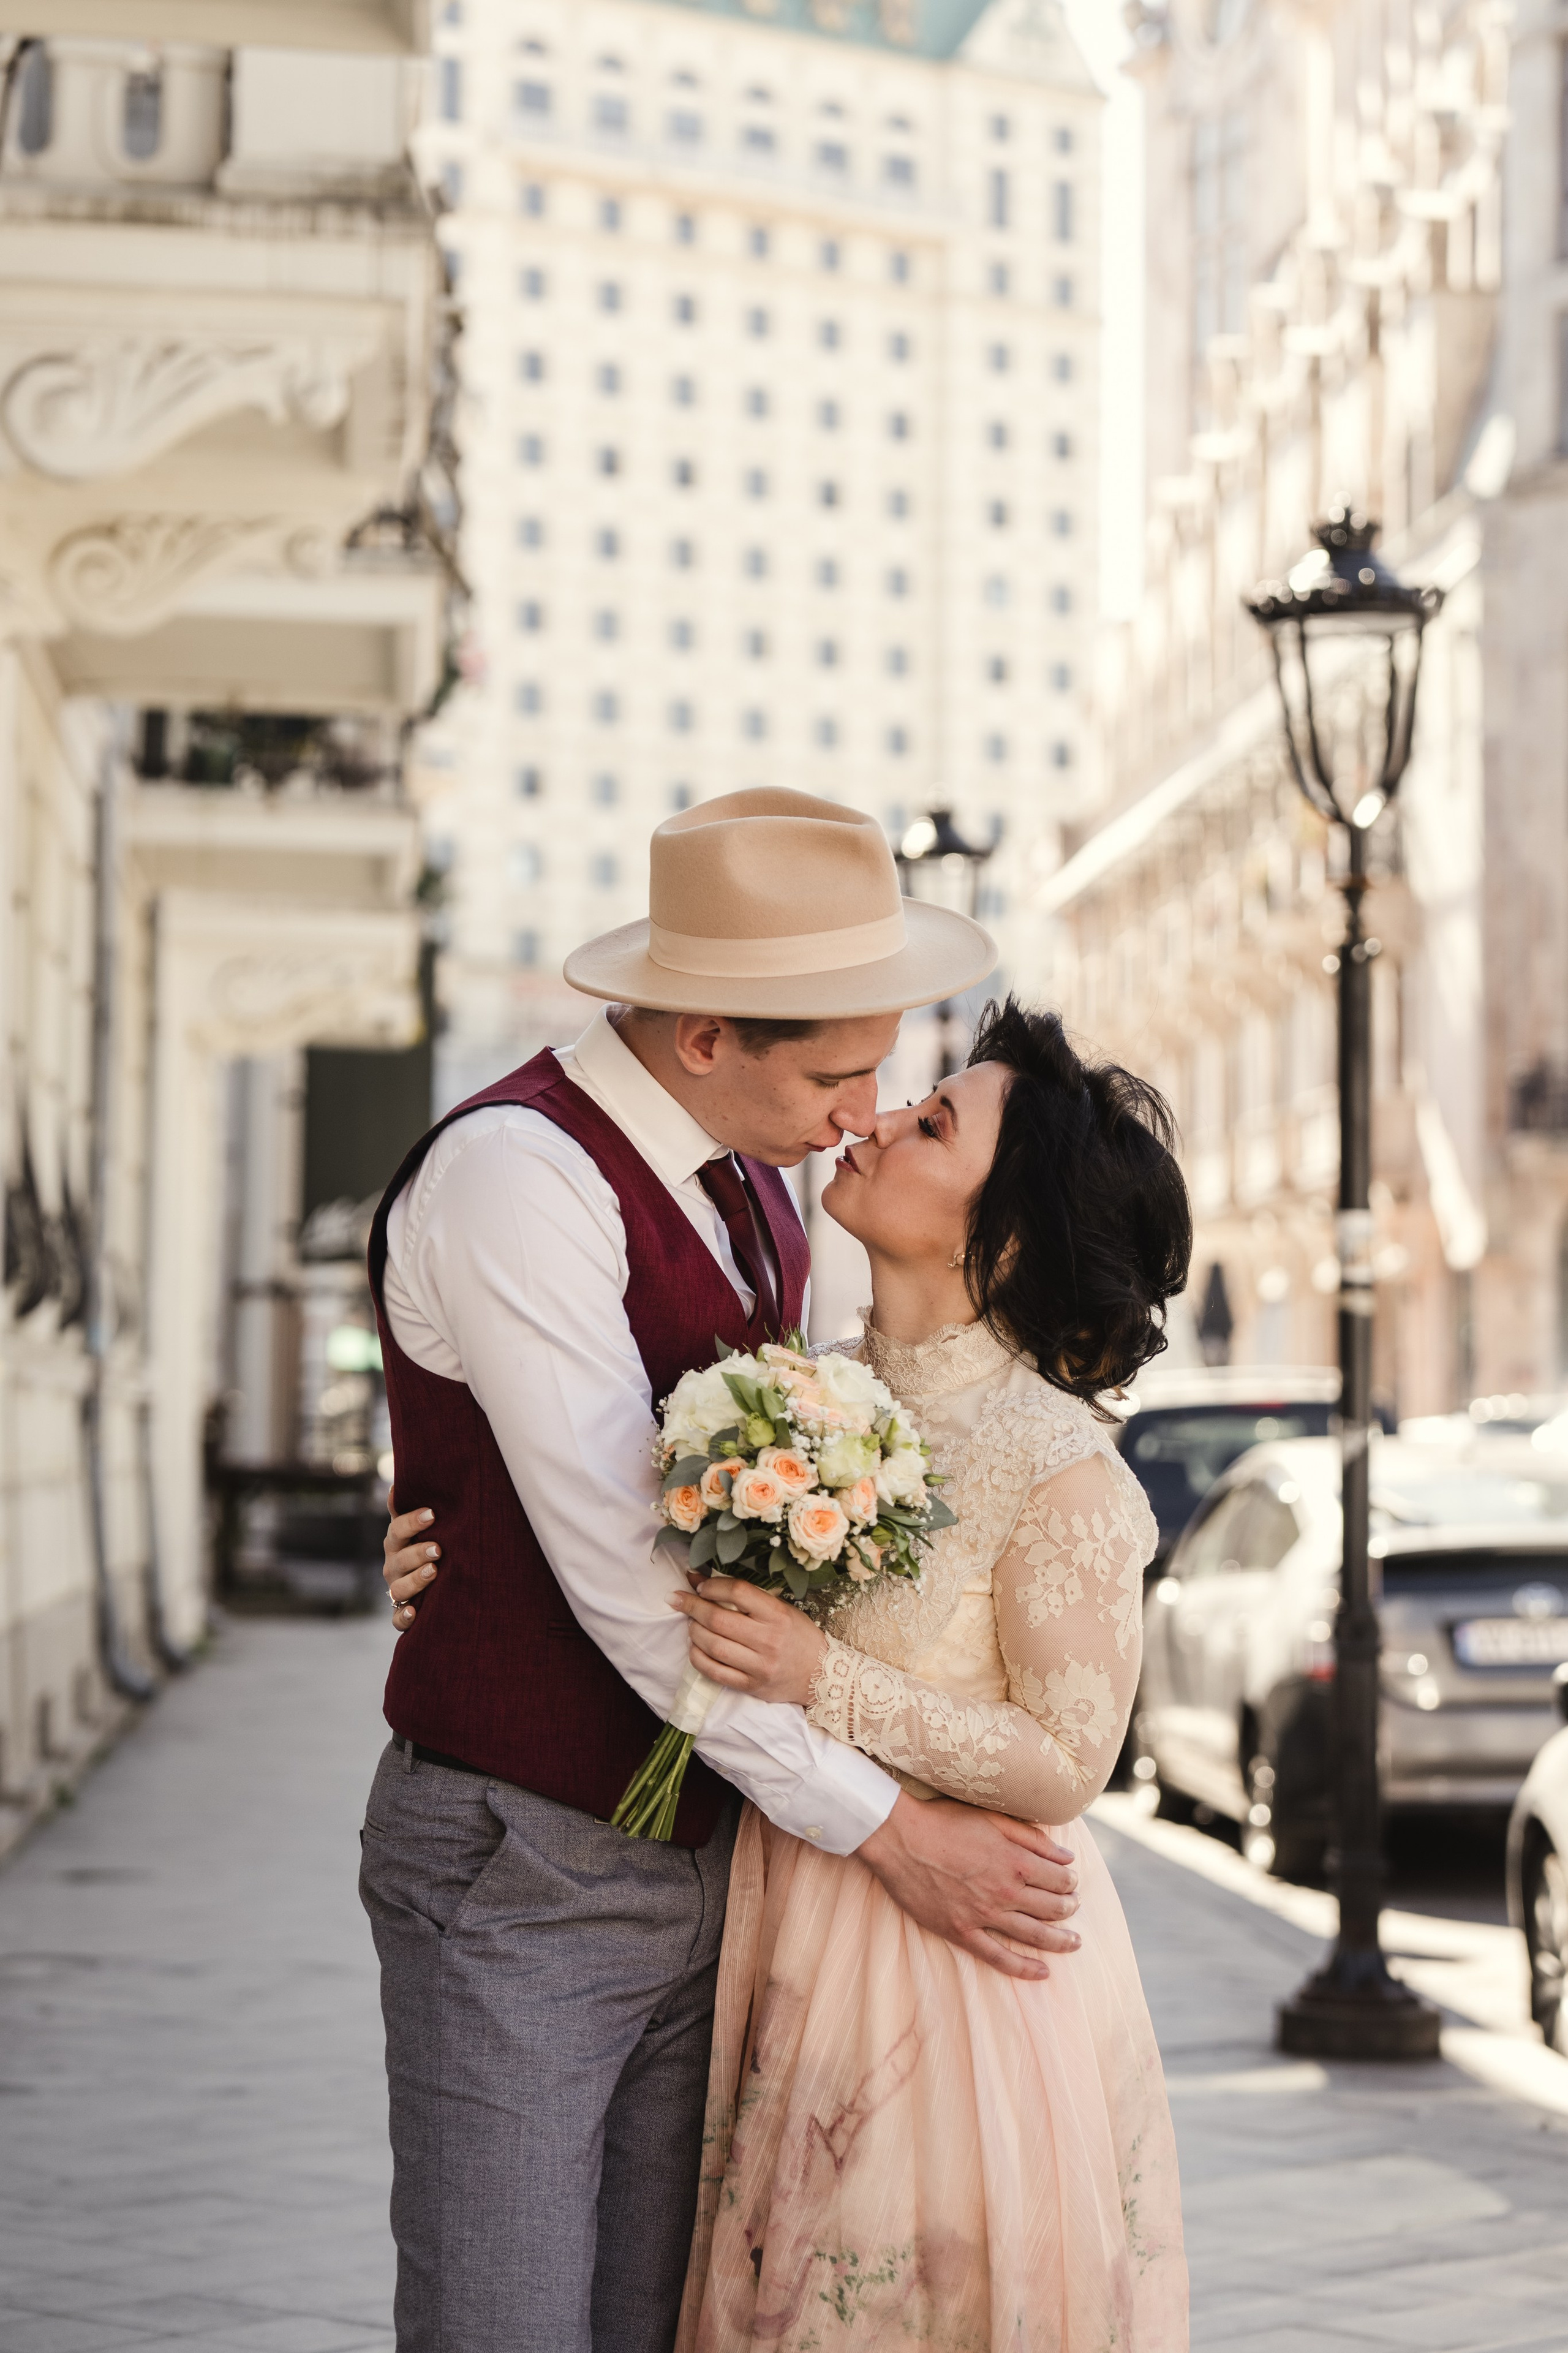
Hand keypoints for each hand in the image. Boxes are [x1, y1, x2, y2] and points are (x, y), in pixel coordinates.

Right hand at [383, 1497, 439, 1629]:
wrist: (434, 1581)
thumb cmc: (429, 1544)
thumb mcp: (423, 1526)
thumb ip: (411, 1508)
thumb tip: (398, 1484)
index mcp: (397, 1542)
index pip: (398, 1529)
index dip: (412, 1522)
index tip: (432, 1514)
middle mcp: (394, 1565)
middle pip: (400, 1559)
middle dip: (418, 1552)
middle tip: (438, 1548)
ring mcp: (396, 1589)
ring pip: (399, 1588)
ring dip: (414, 1580)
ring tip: (433, 1572)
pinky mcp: (401, 1613)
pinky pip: (397, 1619)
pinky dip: (404, 1616)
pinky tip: (414, 1611)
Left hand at [670, 1577, 826, 1705]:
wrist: (821, 1676)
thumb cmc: (798, 1636)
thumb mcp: (781, 1609)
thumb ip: (747, 1598)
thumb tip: (701, 1580)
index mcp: (778, 1615)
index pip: (739, 1592)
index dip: (713, 1586)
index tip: (699, 1584)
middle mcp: (768, 1640)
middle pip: (719, 1620)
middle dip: (692, 1606)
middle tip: (678, 1599)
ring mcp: (759, 1666)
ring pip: (713, 1646)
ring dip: (693, 1631)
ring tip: (690, 1623)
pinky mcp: (751, 1686)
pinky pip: (715, 1672)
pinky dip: (698, 1657)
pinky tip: (695, 1647)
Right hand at [858, 1793, 1080, 1983]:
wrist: (899, 1838)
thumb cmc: (944, 1821)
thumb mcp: (992, 1818)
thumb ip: (1032, 1838)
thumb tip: (1067, 1856)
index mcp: (1014, 1861)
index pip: (1058, 1879)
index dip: (1070, 1881)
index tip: (1072, 1882)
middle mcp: (1004, 1892)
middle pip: (1051, 1909)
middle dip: (1069, 1909)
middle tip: (1074, 1908)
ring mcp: (983, 1915)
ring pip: (1033, 1935)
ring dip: (1059, 1941)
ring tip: (1073, 1943)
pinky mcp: (961, 1931)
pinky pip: (998, 1956)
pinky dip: (1023, 1967)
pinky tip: (1042, 1971)